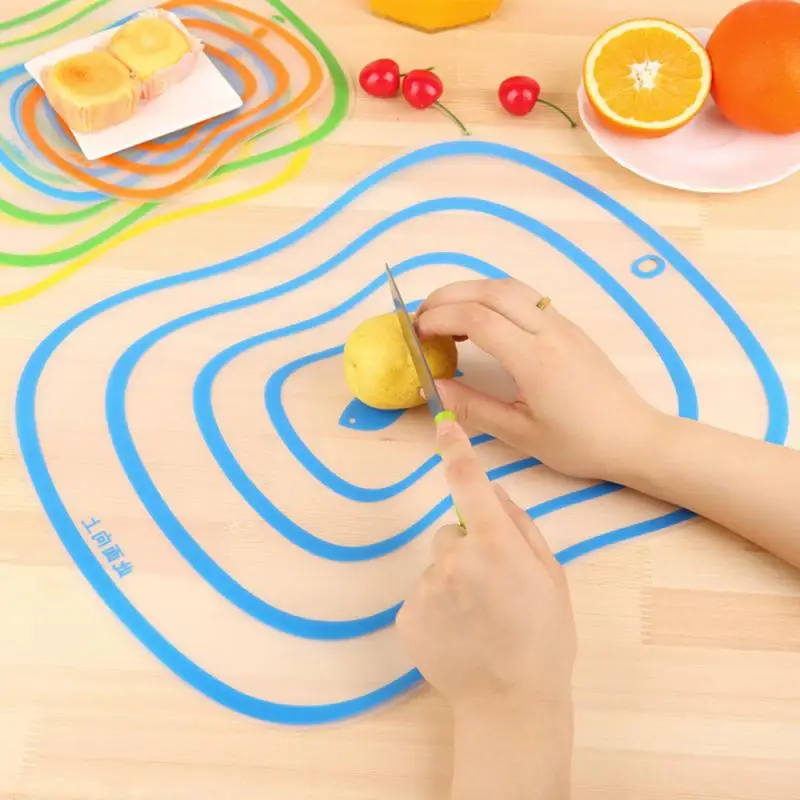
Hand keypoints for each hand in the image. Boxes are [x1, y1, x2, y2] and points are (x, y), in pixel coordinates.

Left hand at [396, 419, 575, 798]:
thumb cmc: (543, 638)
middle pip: (451, 533)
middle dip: (468, 549)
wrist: (512, 703)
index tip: (443, 425)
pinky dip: (436, 607)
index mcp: (495, 544)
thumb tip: (496, 493)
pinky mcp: (406, 615)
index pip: (469, 483)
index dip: (456, 450)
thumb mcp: (551, 575)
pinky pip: (421, 594)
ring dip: (452, 580)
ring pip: (436, 565)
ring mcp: (426, 588)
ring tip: (477, 618)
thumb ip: (522, 527)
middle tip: (493, 589)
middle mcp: (454, 558)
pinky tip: (458, 633)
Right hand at [415, 278, 663, 481]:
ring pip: (509, 286)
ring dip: (471, 291)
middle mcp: (549, 330)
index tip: (416, 332)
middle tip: (421, 317)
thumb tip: (431, 388)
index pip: (477, 318)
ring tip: (446, 315)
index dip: (440, 318)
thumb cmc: (579, 443)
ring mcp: (562, 324)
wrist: (634, 437)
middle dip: (448, 296)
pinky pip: (525, 296)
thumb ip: (473, 408)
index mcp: (535, 359)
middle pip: (490, 291)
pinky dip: (493, 297)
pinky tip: (481, 320)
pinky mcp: (569, 326)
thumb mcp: (520, 434)